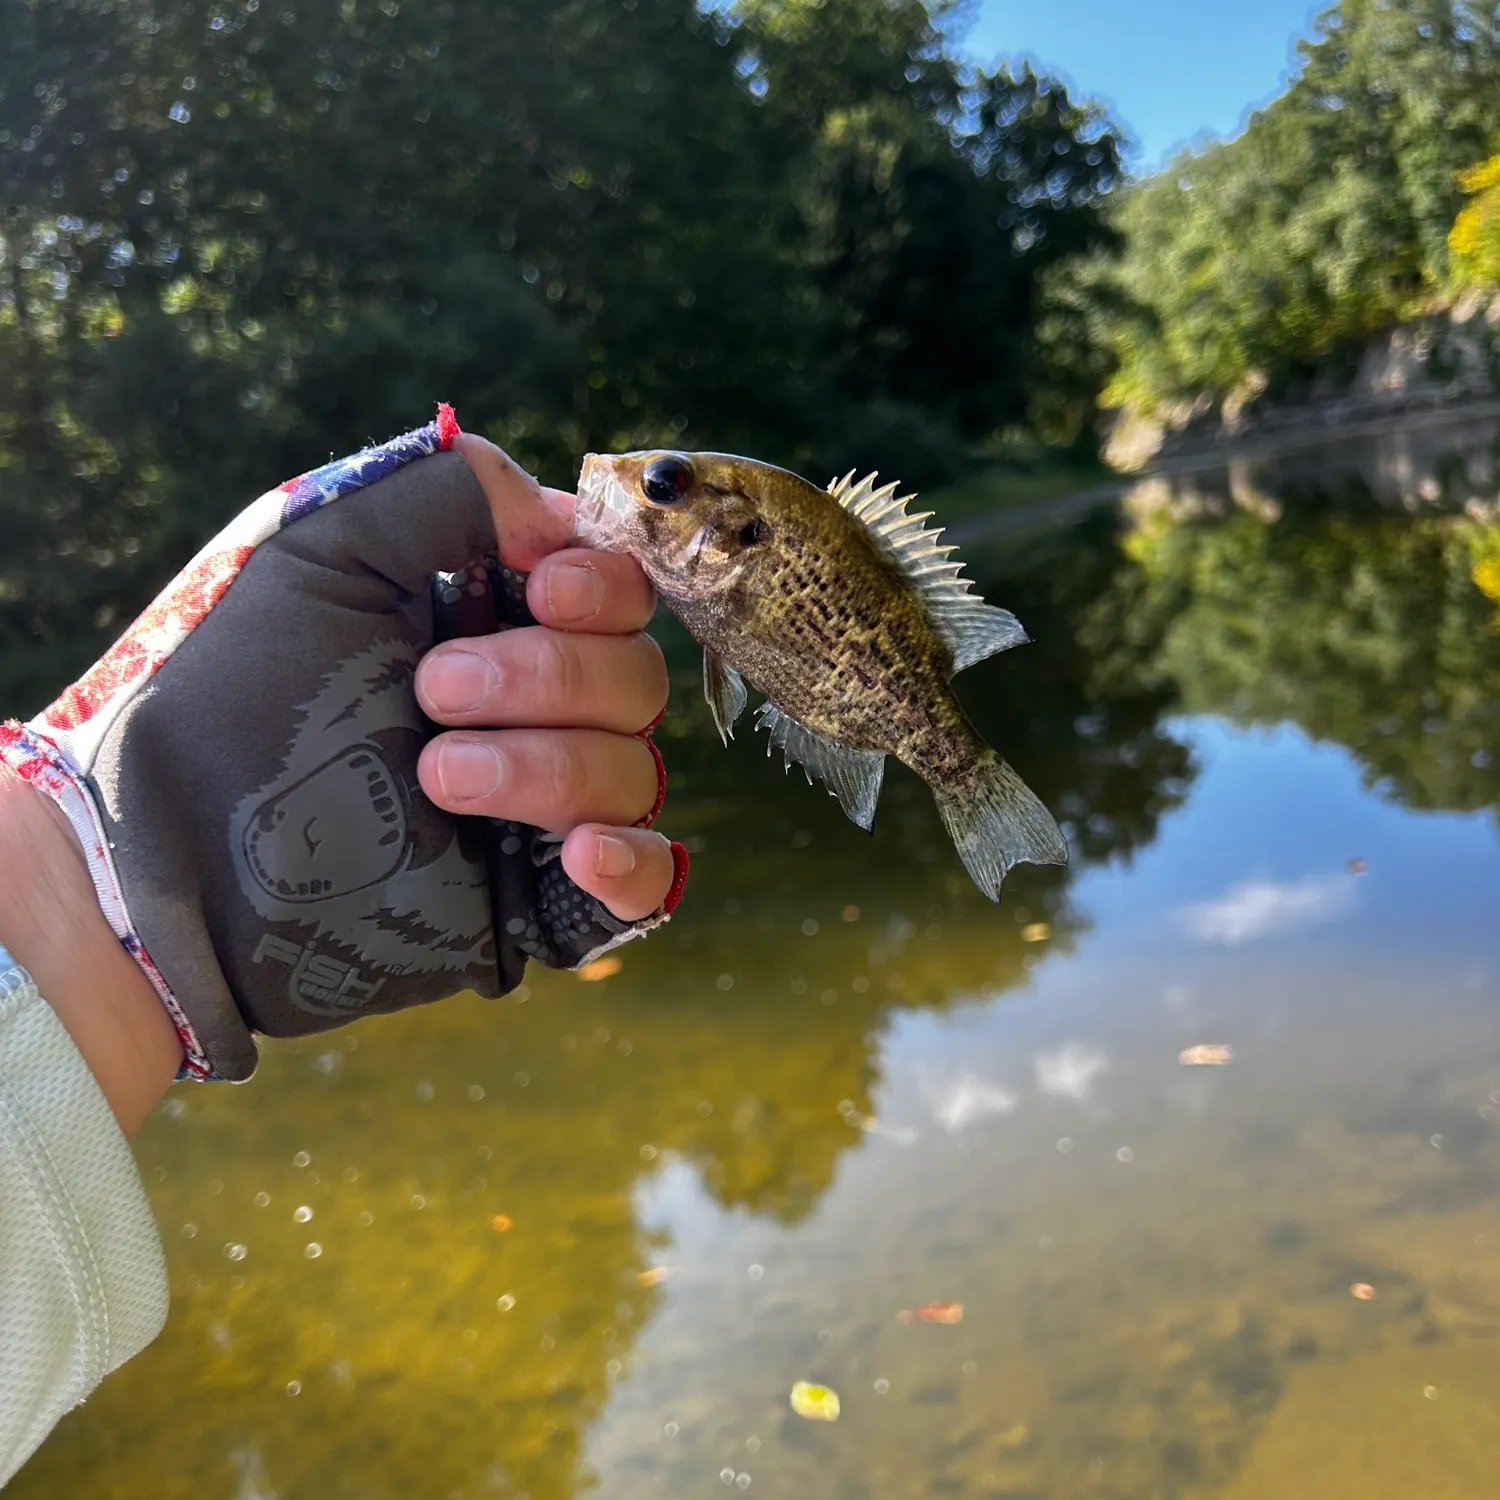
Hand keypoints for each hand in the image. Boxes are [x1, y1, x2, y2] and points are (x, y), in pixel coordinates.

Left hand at [1, 408, 688, 1086]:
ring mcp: (535, 806)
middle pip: (634, 678)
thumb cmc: (220, 692)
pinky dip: (632, 865)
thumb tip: (561, 517)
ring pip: (633, 772)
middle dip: (548, 678)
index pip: (614, 591)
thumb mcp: (315, 551)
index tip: (541, 588)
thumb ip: (441, 493)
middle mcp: (527, 709)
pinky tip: (579, 853)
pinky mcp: (532, 899)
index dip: (601, 587)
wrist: (162, 854)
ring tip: (433, 777)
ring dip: (548, 766)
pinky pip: (644, 885)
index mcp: (486, 620)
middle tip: (431, 692)